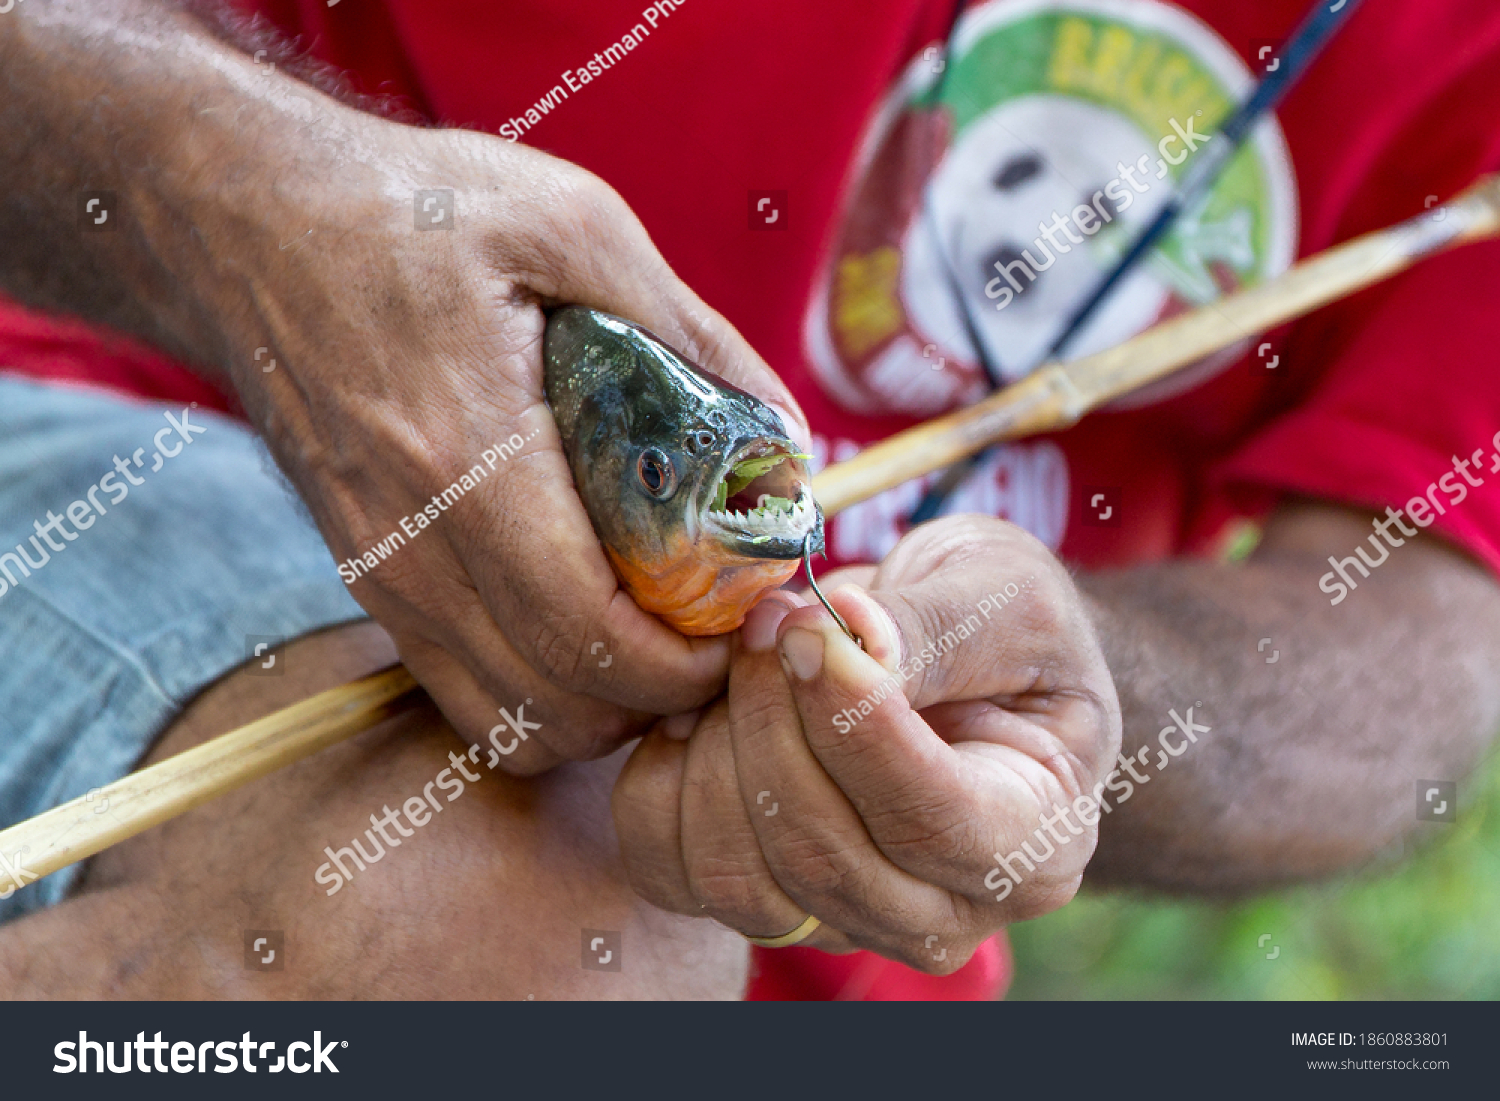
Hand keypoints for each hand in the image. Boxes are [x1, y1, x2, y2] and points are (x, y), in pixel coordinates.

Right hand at [186, 107, 807, 771]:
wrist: (244, 225)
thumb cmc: (408, 212)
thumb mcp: (571, 224)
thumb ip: (688, 331)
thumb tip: (784, 434)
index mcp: (465, 456)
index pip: (588, 633)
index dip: (685, 664)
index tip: (746, 624)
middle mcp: (410, 544)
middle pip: (558, 701)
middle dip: (662, 696)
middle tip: (724, 633)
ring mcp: (380, 574)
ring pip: (510, 719)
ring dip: (606, 706)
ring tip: (666, 639)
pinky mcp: (368, 580)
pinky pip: (464, 690)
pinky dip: (545, 694)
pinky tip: (592, 632)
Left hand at [612, 515, 1120, 969]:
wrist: (967, 656)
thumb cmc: (1005, 627)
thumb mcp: (1003, 595)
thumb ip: (936, 625)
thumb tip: (850, 635)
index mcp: (1033, 845)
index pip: (931, 820)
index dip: (852, 726)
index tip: (804, 631)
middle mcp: (944, 913)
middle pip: (823, 855)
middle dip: (771, 721)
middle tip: (766, 618)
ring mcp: (847, 921)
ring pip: (741, 876)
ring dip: (716, 748)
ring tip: (742, 654)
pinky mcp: (763, 903)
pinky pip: (674, 869)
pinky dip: (663, 780)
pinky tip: (699, 708)